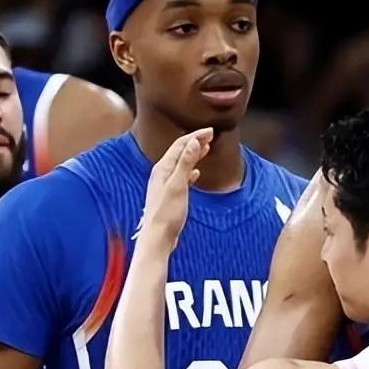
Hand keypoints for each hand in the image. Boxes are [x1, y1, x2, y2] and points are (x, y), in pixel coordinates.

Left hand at [139, 128, 212, 247]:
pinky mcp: (170, 195)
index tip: (211, 131)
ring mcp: (165, 184)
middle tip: (211, 136)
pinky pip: (181, 176)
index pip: (181, 145)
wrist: (157, 238)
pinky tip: (197, 173)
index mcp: (163, 168)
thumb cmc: (166, 213)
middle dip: (195, 142)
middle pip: (180, 152)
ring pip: (181, 163)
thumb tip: (194, 142)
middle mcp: (161, 173)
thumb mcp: (178, 186)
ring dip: (193, 154)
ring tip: (206, 148)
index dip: (196, 136)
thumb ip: (186, 163)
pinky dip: (190, 170)